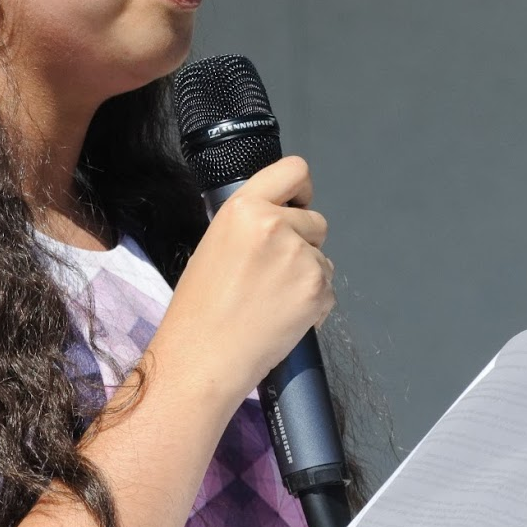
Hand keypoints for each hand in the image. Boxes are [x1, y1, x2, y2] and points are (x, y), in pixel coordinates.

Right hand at [157, 156, 333, 400]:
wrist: (205, 355)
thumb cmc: (199, 306)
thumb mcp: (214, 245)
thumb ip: (249, 224)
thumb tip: (278, 220)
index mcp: (244, 209)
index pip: (295, 171)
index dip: (301, 189)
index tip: (296, 205)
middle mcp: (276, 226)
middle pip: (315, 221)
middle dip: (302, 243)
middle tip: (271, 271)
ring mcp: (301, 258)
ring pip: (322, 257)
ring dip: (306, 274)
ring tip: (271, 299)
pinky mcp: (318, 290)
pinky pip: (327, 288)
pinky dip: (311, 302)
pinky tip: (282, 316)